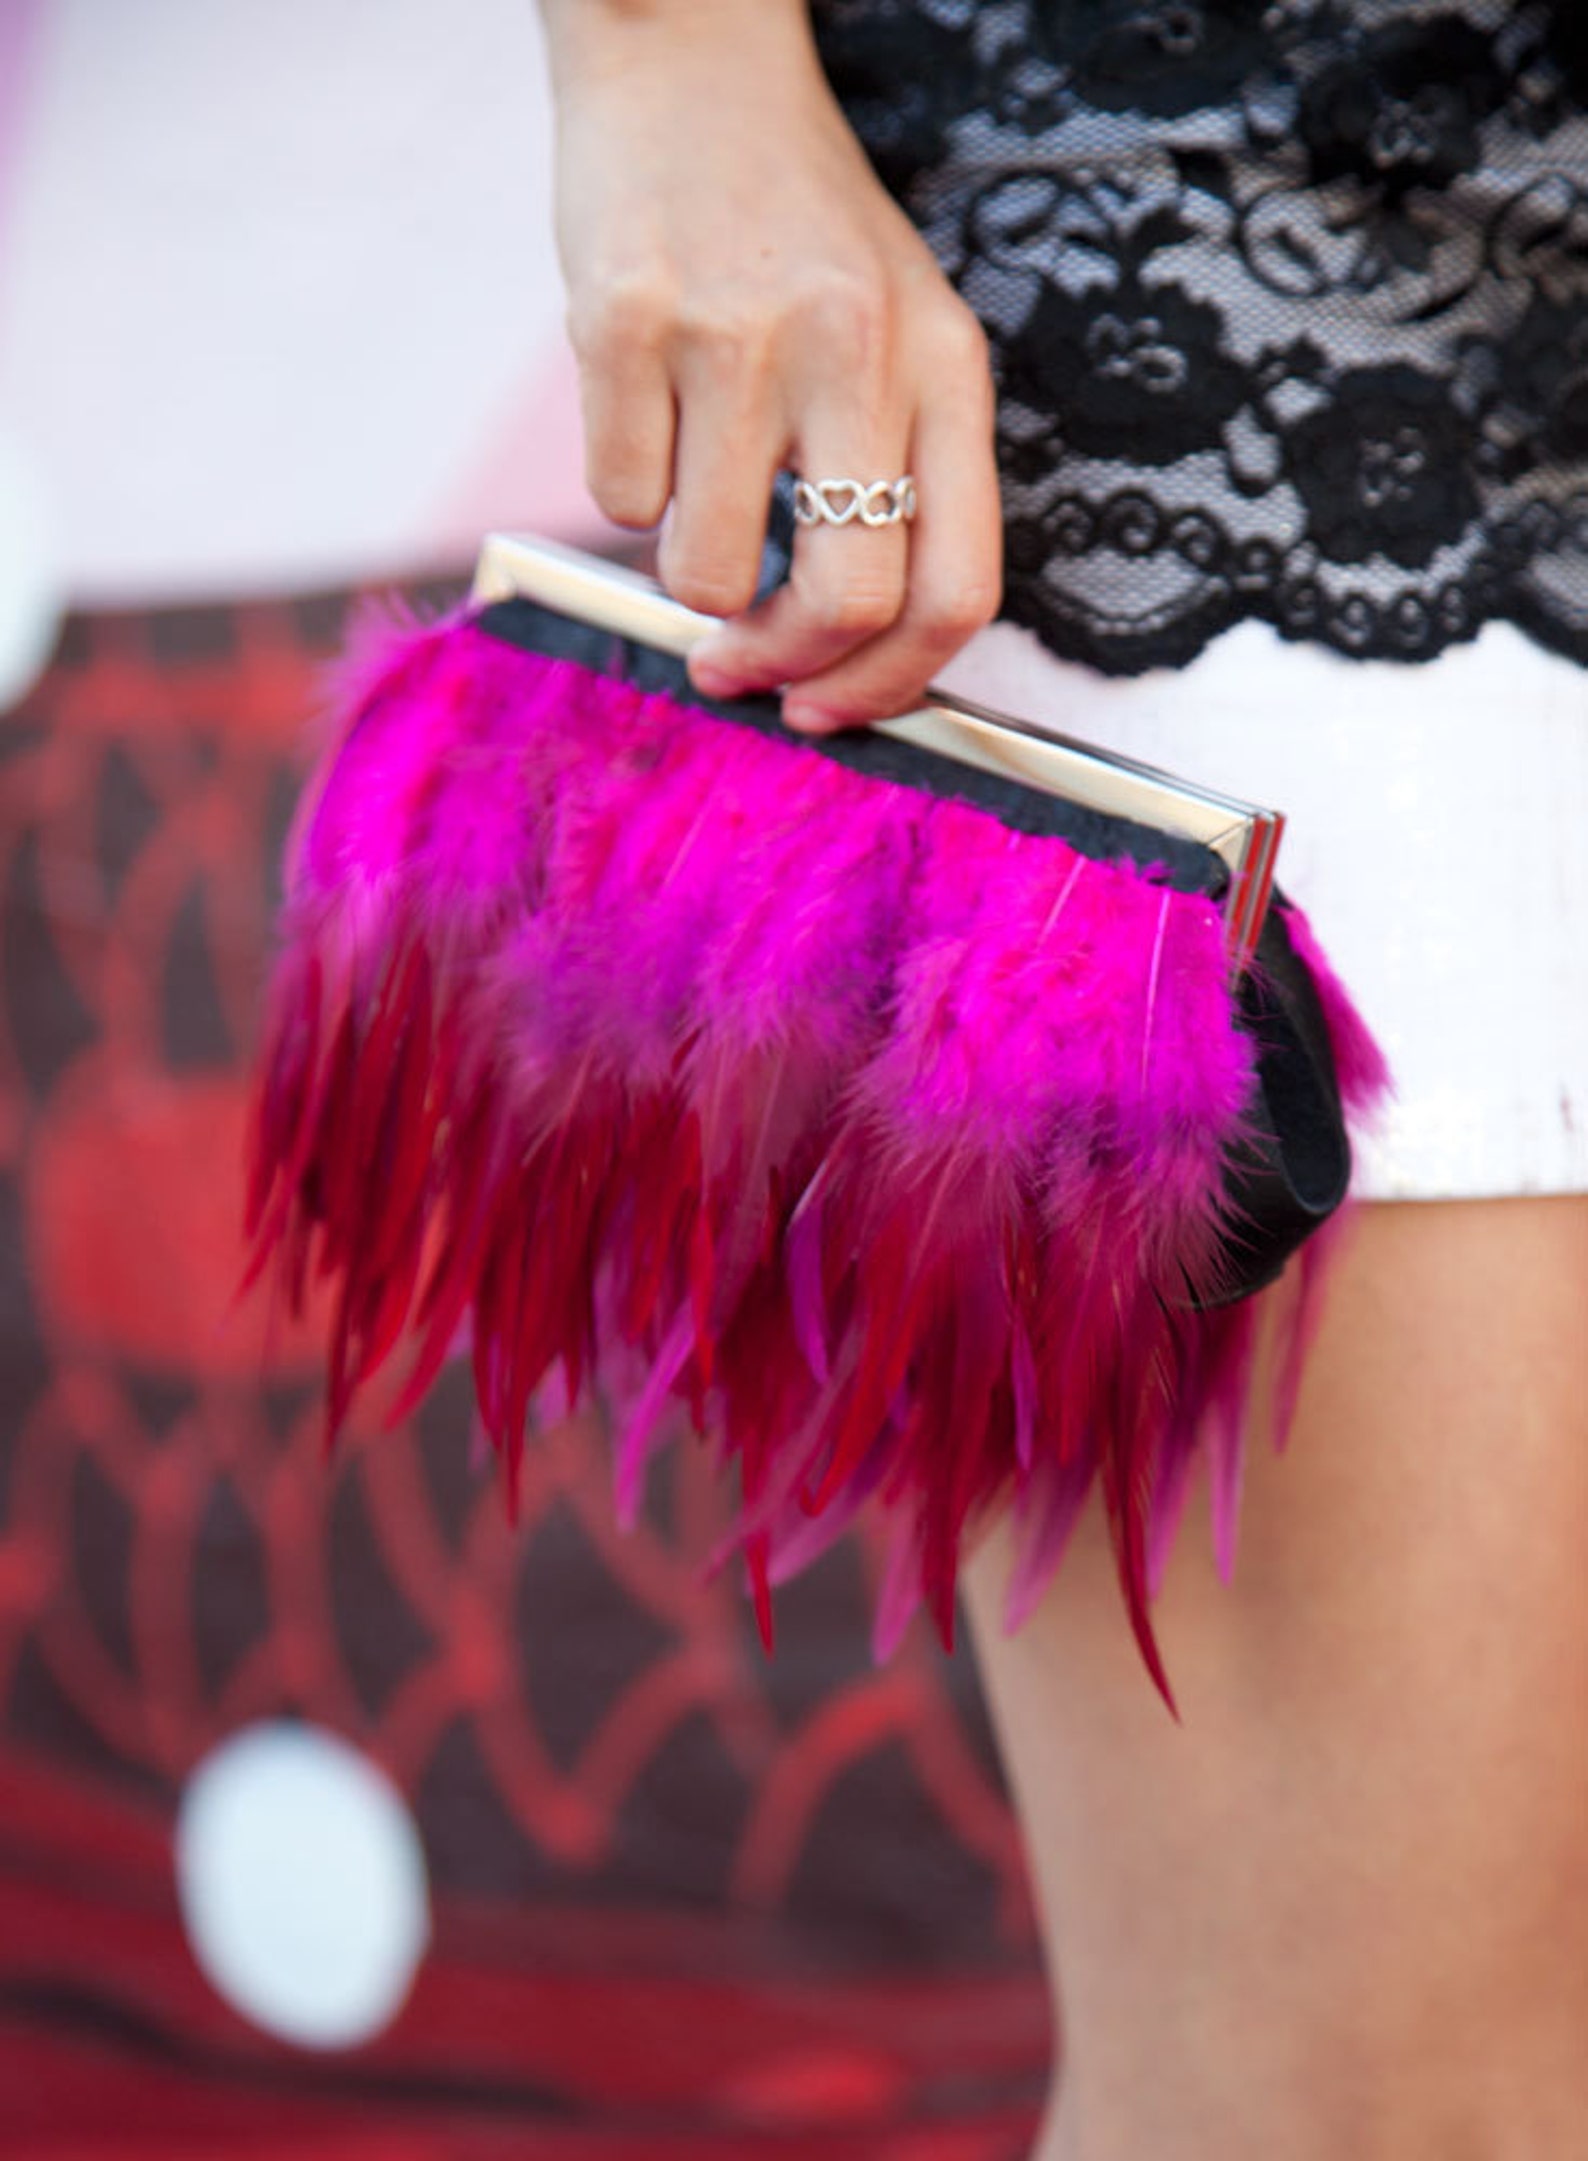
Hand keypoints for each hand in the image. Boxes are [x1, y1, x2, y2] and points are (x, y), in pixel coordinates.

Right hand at [542, 0, 1001, 729]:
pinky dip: (626, 489)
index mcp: (945, 368)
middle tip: (737, 666)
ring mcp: (739, 337)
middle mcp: (858, 352)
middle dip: (782, 664)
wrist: (692, 66)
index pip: (957, 590)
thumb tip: (838, 655)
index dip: (890, 686)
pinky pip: (619, 498)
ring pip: (707, 569)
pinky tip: (643, 409)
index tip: (825, 710)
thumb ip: (896, 476)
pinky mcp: (625, 323)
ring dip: (687, 572)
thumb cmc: (797, 236)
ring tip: (689, 487)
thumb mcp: (894, 336)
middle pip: (848, 601)